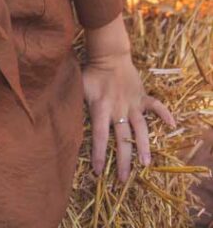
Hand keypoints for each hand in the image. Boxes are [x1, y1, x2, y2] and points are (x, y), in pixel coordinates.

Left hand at [81, 51, 175, 182]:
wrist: (109, 54)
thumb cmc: (91, 71)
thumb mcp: (79, 86)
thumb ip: (74, 102)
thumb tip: (61, 118)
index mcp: (101, 107)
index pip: (100, 136)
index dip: (99, 154)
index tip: (98, 171)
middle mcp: (118, 108)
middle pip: (122, 138)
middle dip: (122, 160)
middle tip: (123, 179)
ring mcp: (132, 103)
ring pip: (140, 128)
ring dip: (143, 146)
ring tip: (146, 164)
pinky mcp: (142, 96)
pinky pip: (155, 105)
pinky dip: (164, 113)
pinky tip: (172, 124)